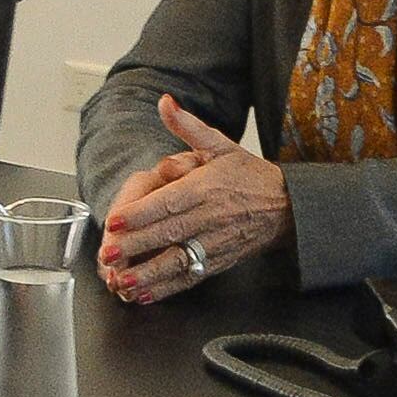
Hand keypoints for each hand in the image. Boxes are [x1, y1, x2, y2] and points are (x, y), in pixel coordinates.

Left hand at [97, 98, 287, 302]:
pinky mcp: (219, 261)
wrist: (288, 205)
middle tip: (108, 254)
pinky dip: (168, 288)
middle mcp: (210, 216)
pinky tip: (146, 294)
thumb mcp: (220, 144)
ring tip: (124, 282)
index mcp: (206, 187)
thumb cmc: (249, 174)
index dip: (140, 214)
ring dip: (149, 274)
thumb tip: (165, 102)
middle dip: (136, 246)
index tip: (115, 222)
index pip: (168, 202)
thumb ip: (188, 127)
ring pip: (179, 261)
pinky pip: (191, 277)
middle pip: (168, 233)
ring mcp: (215, 242)